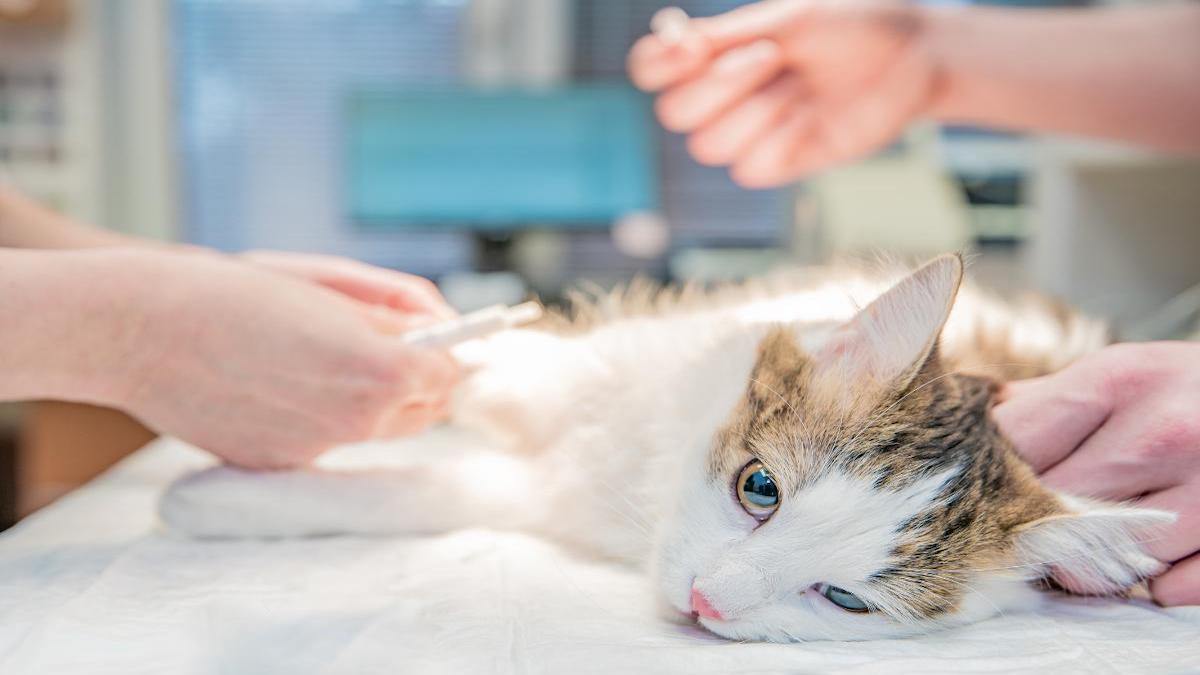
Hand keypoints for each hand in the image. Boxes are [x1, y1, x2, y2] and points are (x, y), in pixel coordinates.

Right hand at [90, 249, 458, 468]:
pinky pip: (324, 443)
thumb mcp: (331, 284)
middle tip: (393, 346)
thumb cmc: (237, 291)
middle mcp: (357, 421)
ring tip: (326, 358)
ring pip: (377, 429)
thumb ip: (400, 311)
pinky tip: (280, 383)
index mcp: (380, 370)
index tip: (437, 338)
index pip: (451, 374)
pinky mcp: (278, 465)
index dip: (449, 350)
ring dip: (373, 398)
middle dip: (420, 379)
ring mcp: (317, 451)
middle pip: (426, 410)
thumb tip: (443, 329)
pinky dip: (320, 416)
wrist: (143, 328)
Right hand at [628, 0, 937, 186]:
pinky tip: (812, 118)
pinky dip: (781, 140)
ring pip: (708, 146)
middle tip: (774, 55)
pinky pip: (749, 168)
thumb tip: (673, 39)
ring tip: (802, 86)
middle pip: (674, 114)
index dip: (659, 64)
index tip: (692, 46)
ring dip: (757, 111)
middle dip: (720, 84)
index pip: (651, 69)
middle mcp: (723, 96)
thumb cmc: (853, 25)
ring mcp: (748, 132)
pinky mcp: (777, 164)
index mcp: (715, 53)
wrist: (914, 57)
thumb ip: (727, 35)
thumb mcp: (790, 19)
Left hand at [992, 342, 1199, 605]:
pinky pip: (1168, 591)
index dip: (994, 468)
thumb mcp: (1116, 376)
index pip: (1013, 441)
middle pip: (1049, 506)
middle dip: (1033, 521)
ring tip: (1098, 537)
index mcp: (1118, 380)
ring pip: (1101, 561)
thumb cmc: (1181, 394)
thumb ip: (1042, 405)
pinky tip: (1156, 553)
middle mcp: (1163, 431)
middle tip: (1036, 520)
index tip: (993, 481)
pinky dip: (1154, 583)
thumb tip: (963, 429)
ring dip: (1089, 560)